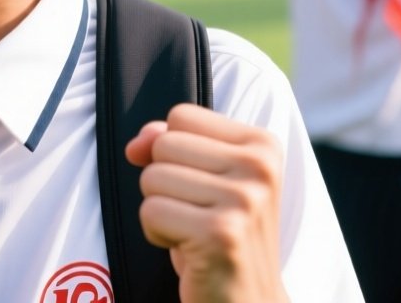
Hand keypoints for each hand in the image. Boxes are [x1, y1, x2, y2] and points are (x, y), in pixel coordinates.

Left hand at [127, 105, 287, 302]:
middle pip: (164, 144)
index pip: (181, 116)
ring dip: (161, 210)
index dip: (173, 152)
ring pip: (152, 177)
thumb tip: (137, 143)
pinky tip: (190, 251)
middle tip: (198, 214)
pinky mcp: (220, 233)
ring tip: (194, 232)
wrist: (249, 300)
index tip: (202, 186)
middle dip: (163, 182)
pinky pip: (151, 212)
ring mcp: (244, 200)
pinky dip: (158, 235)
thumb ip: (173, 143)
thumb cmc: (220, 236)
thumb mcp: (204, 180)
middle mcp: (260, 167)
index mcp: (263, 144)